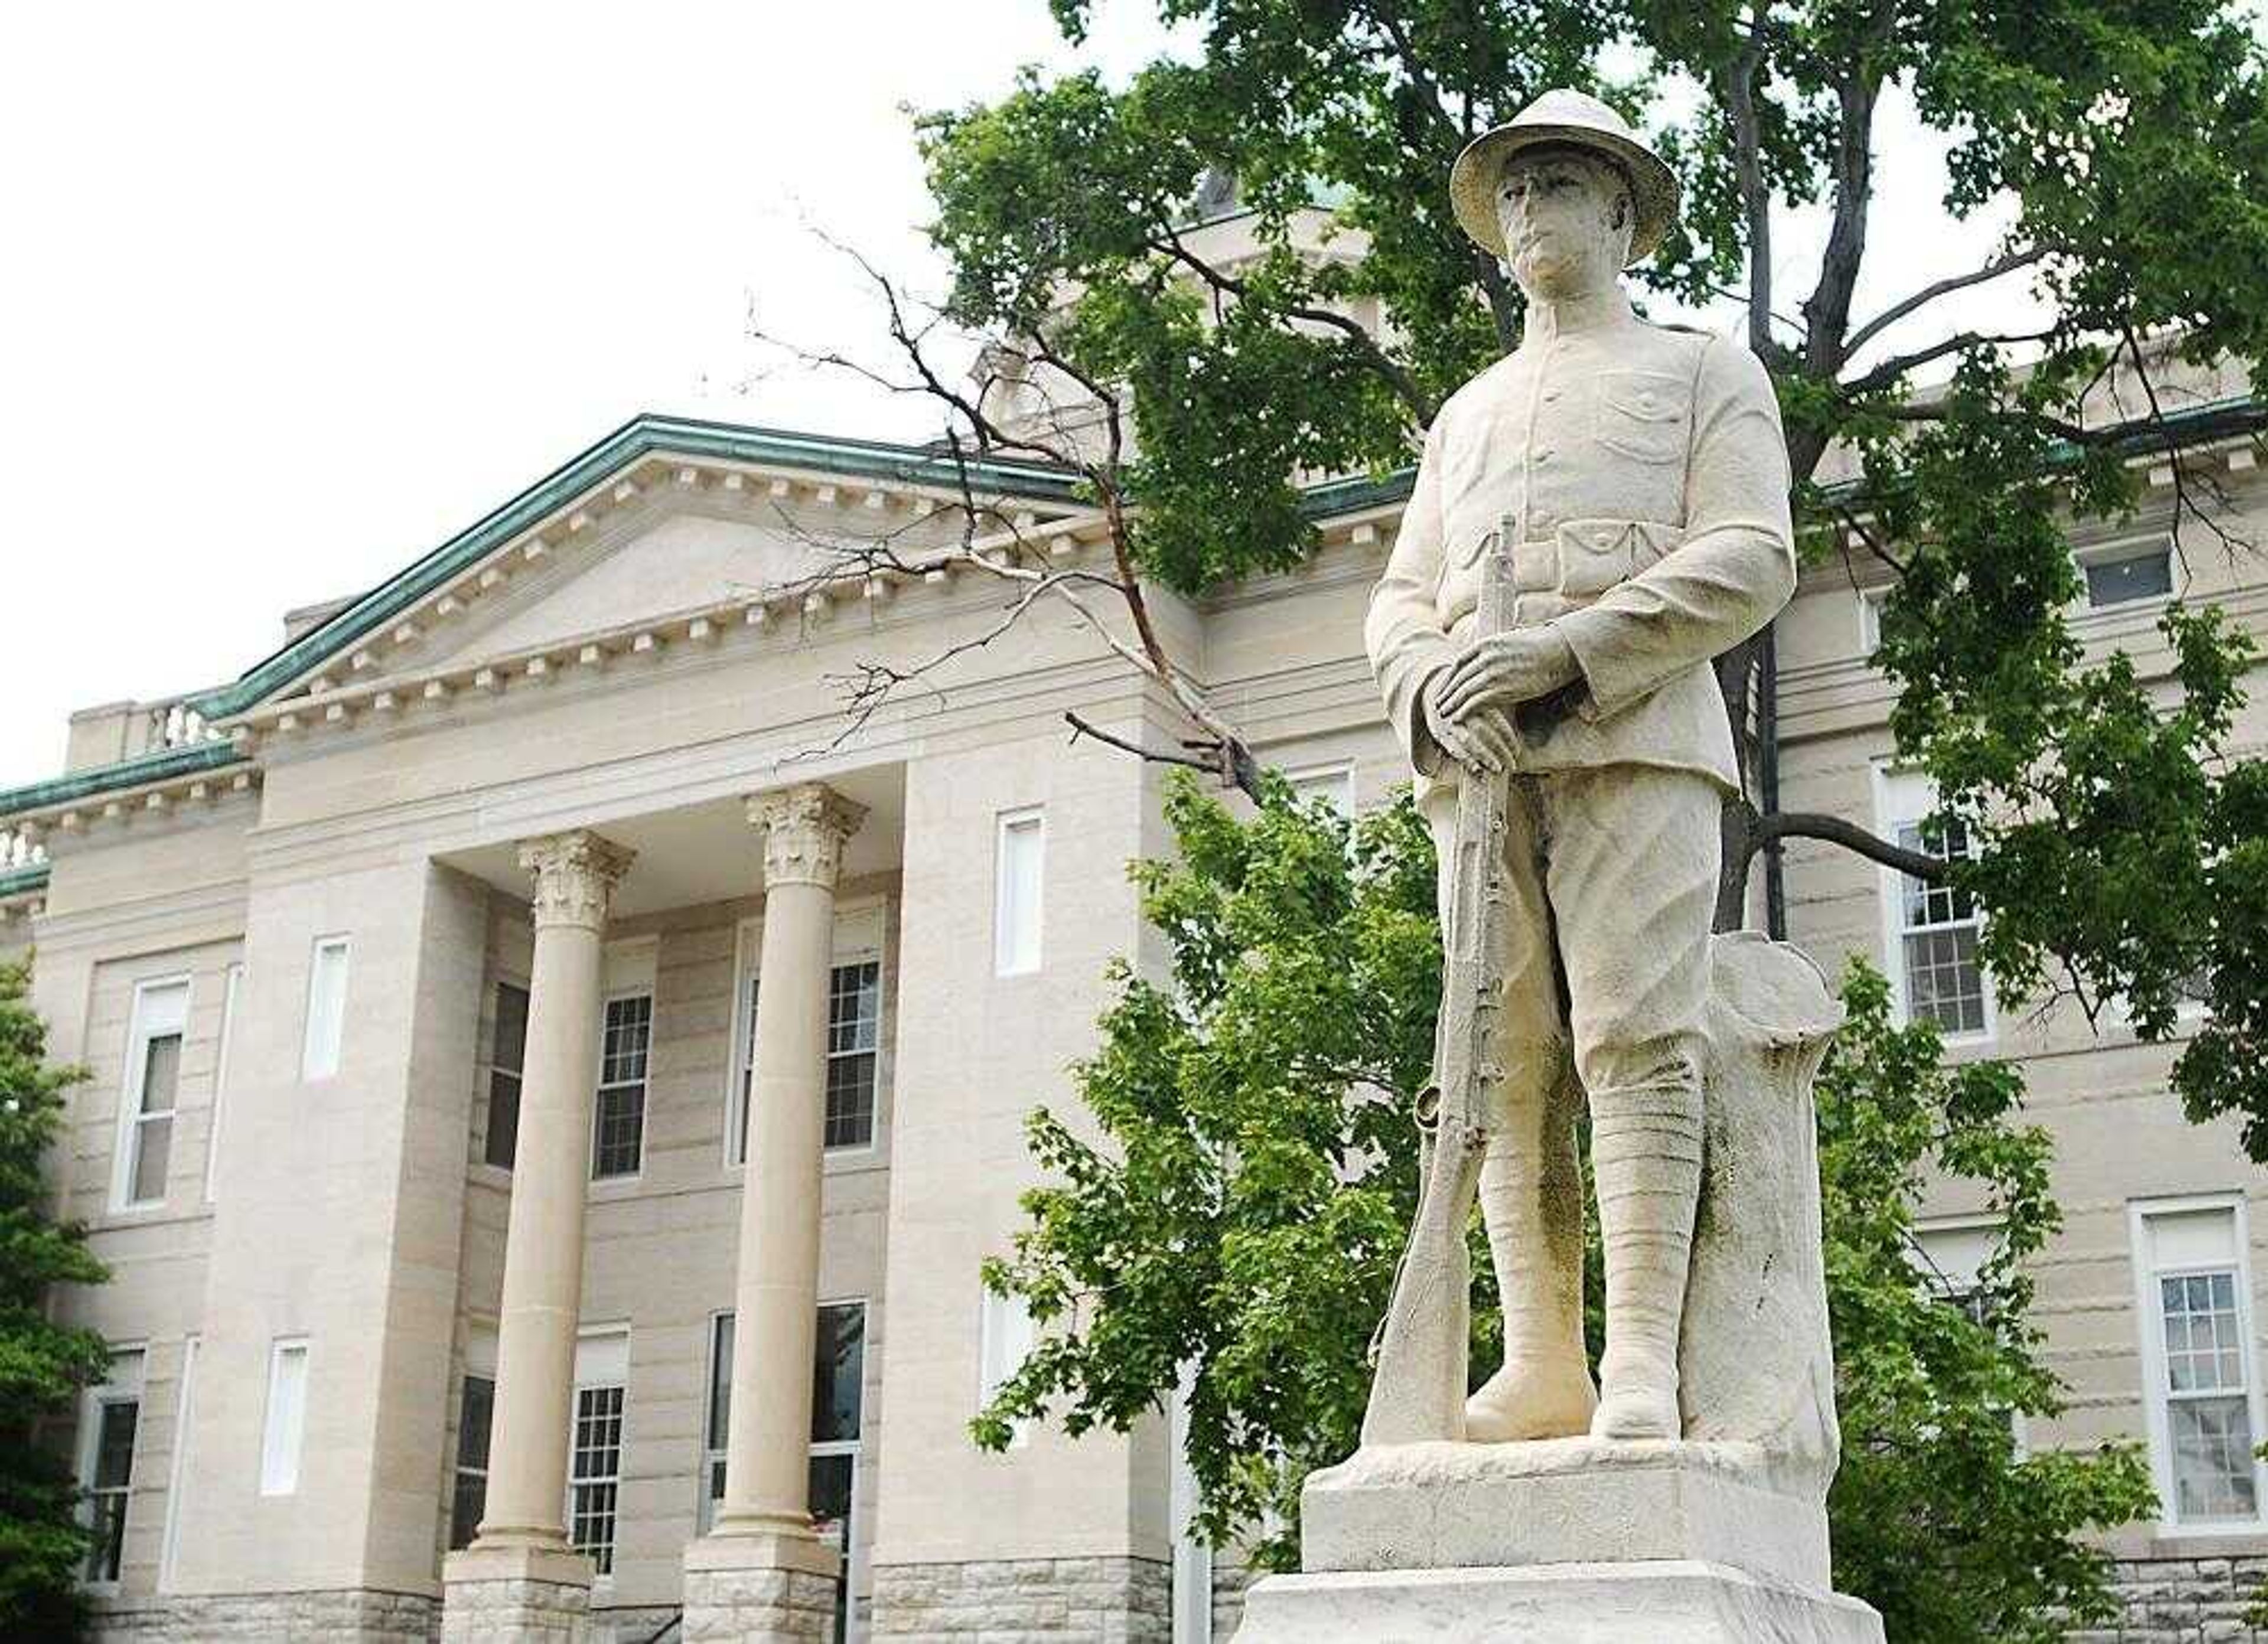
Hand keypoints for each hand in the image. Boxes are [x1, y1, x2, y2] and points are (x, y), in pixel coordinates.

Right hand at [1423, 675, 1517, 773]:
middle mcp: (1463, 711)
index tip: (1517, 752)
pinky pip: (1453, 748)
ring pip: (1469, 741)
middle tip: (1512, 765)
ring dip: (1484, 756)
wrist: (1430, 693)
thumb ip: (1496, 707)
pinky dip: (1465, 760)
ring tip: (1498, 769)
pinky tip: (1477, 770)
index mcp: (1476, 700)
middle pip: (1484, 731)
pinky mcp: (1439, 733)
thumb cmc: (1463, 701)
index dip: (1508, 737)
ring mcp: (1450, 723)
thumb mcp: (1479, 697)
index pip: (1496, 721)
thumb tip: (1519, 718)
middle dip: (1499, 749)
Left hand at [1434, 628, 1580, 723]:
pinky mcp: (1500, 688)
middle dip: (1446, 692)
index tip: (1445, 686)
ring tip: (1443, 713)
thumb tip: (1497, 653)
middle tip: (1438, 703)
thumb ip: (1499, 649)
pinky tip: (1457, 719)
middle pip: (1458, 678)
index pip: (1460, 662)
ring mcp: (1492, 673)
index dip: (1450, 676)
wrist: (1560, 650)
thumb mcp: (1513, 640)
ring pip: (1463, 691)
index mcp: (1487, 643)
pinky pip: (1475, 703)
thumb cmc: (1543, 646)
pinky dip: (1463, 711)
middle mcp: (1485, 657)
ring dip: (1451, 704)